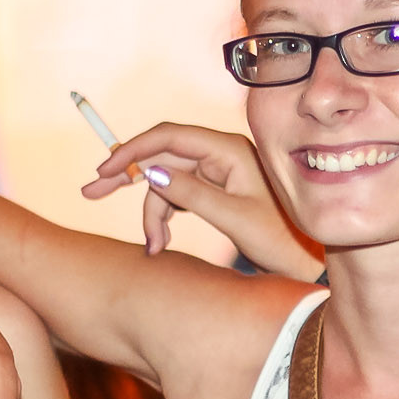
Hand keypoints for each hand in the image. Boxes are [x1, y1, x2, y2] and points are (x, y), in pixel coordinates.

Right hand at [81, 122, 321, 279]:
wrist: (308, 261)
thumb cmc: (282, 240)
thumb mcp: (236, 219)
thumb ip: (194, 195)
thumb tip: (151, 175)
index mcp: (229, 151)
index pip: (170, 137)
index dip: (133, 149)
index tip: (105, 170)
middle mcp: (222, 155)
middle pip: (162, 156)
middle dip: (126, 176)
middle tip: (90, 191)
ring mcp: (218, 173)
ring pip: (166, 183)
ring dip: (152, 214)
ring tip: (154, 247)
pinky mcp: (216, 191)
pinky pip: (178, 196)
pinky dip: (164, 217)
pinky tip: (160, 243)